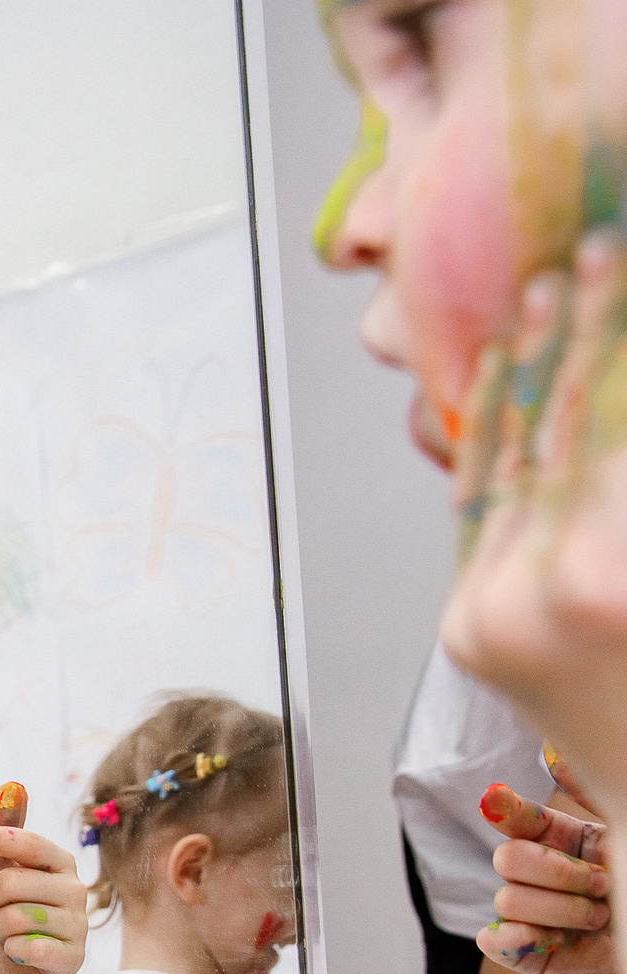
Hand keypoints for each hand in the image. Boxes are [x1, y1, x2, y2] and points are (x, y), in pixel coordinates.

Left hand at [0, 783, 85, 973]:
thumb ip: (4, 827)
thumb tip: (13, 785)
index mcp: (61, 861)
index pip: (27, 842)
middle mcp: (77, 890)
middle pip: (11, 883)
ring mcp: (79, 926)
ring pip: (14, 918)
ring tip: (3, 935)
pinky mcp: (73, 959)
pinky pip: (28, 948)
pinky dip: (10, 952)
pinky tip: (17, 954)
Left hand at [441, 231, 626, 830]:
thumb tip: (620, 354)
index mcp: (610, 575)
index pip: (615, 413)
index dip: (619, 326)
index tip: (619, 253)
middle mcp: (539, 589)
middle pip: (561, 420)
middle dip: (577, 326)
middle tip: (590, 244)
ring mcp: (487, 612)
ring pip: (507, 454)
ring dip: (524, 366)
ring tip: (545, 289)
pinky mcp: (462, 628)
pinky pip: (477, 508)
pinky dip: (489, 436)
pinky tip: (501, 376)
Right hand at [475, 782, 612, 973]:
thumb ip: (596, 795)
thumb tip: (551, 753)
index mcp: (565, 841)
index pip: (518, 818)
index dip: (505, 808)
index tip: (498, 799)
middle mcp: (544, 876)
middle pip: (507, 858)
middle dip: (559, 872)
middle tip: (605, 884)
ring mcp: (535, 916)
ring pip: (508, 900)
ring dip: (562, 910)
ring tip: (602, 919)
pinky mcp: (530, 954)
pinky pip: (494, 942)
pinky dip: (517, 940)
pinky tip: (558, 939)